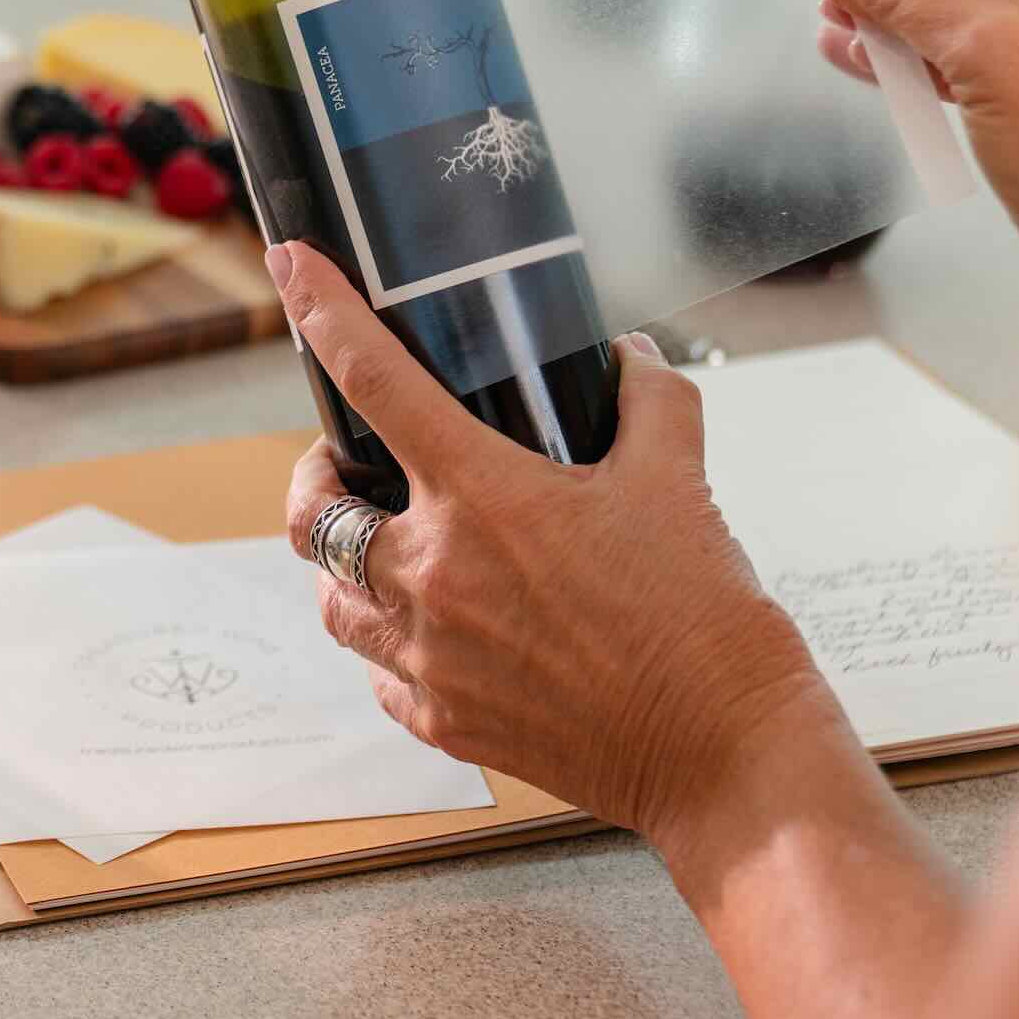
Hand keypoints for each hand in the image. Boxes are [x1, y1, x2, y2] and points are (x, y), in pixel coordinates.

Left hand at [273, 242, 825, 837]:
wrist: (726, 753)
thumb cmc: (704, 618)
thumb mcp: (681, 477)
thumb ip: (649, 398)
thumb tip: (629, 357)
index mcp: (485, 497)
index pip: (376, 381)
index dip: (323, 312)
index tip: (292, 265)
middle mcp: (434, 576)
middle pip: (311, 514)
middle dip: (317, 477)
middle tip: (353, 464)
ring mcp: (431, 658)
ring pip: (333, 601)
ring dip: (346, 565)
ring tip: (392, 545)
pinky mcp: (444, 723)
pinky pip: (379, 674)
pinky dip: (390, 642)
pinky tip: (436, 627)